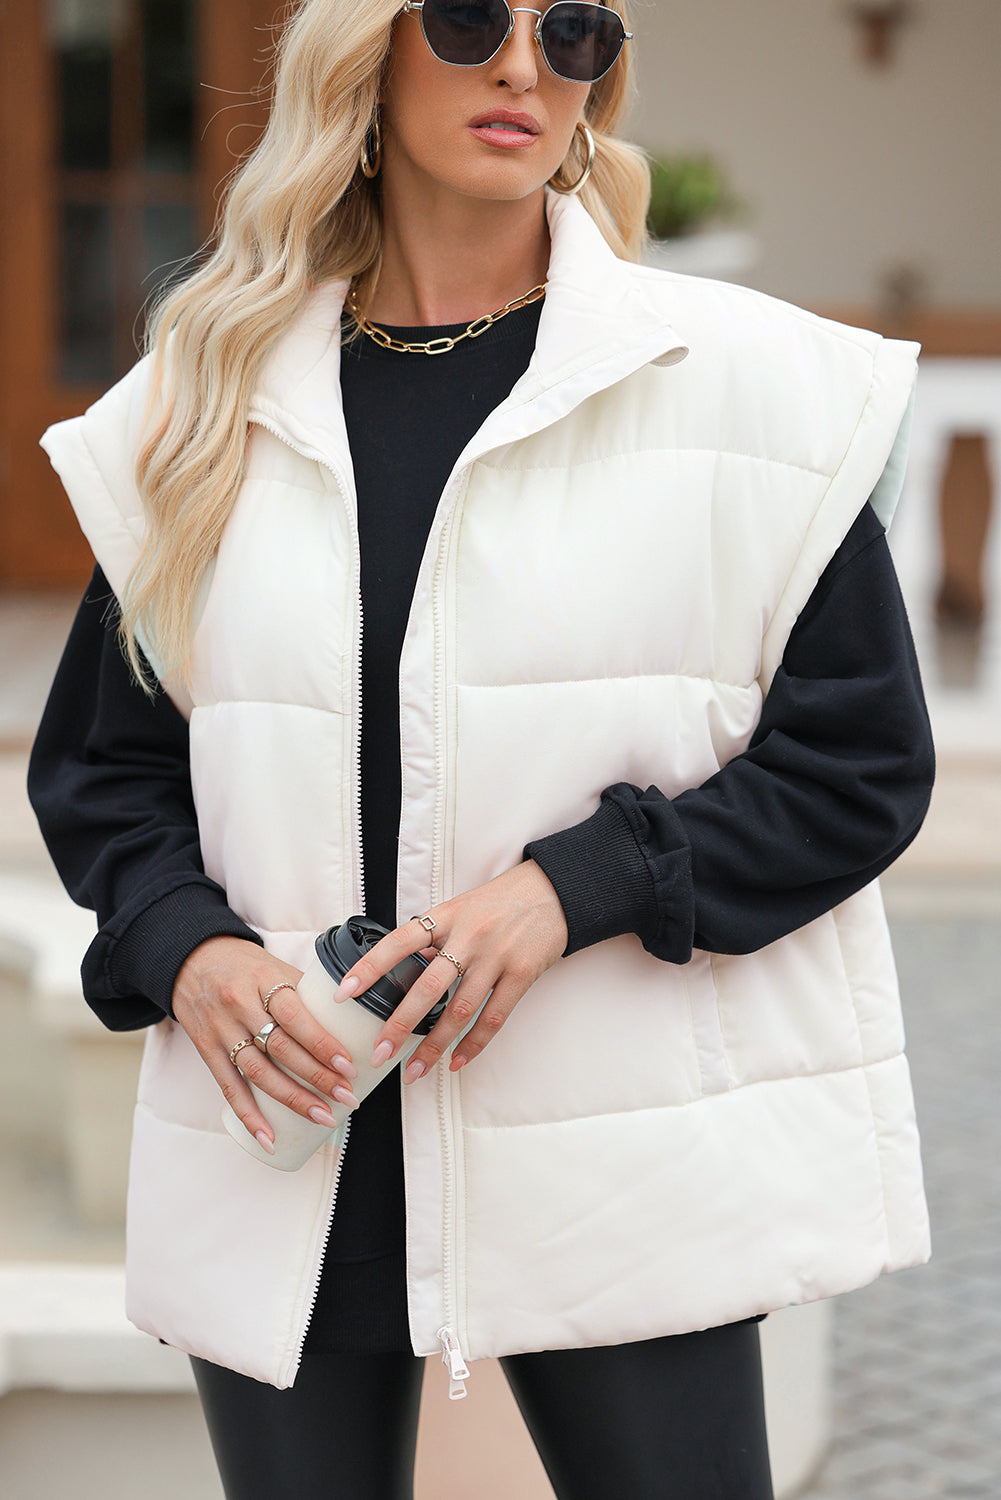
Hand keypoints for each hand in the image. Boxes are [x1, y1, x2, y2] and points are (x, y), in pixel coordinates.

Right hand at [171, 936, 362, 1153]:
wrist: (191, 959)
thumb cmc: (245, 965)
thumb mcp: (274, 967)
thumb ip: (304, 993)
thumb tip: (348, 1024)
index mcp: (263, 979)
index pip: (295, 1015)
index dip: (322, 1043)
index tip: (348, 1065)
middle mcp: (239, 1004)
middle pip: (281, 1048)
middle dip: (317, 1076)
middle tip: (347, 1096)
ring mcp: (221, 1029)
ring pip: (258, 1072)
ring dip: (293, 1099)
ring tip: (323, 1116)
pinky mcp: (207, 1050)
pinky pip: (229, 1087)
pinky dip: (249, 1116)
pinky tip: (269, 1138)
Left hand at [334, 860, 567, 1082]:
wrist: (554, 891)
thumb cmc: (503, 900)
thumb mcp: (462, 907)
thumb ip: (436, 937)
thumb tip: (407, 967)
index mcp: (447, 915)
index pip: (399, 942)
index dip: (369, 968)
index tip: (344, 994)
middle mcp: (469, 936)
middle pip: (427, 987)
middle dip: (399, 1024)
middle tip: (378, 1053)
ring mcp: (496, 956)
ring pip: (458, 1010)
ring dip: (434, 1046)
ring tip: (414, 1071)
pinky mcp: (521, 974)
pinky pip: (493, 1017)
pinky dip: (473, 1044)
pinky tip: (456, 1061)